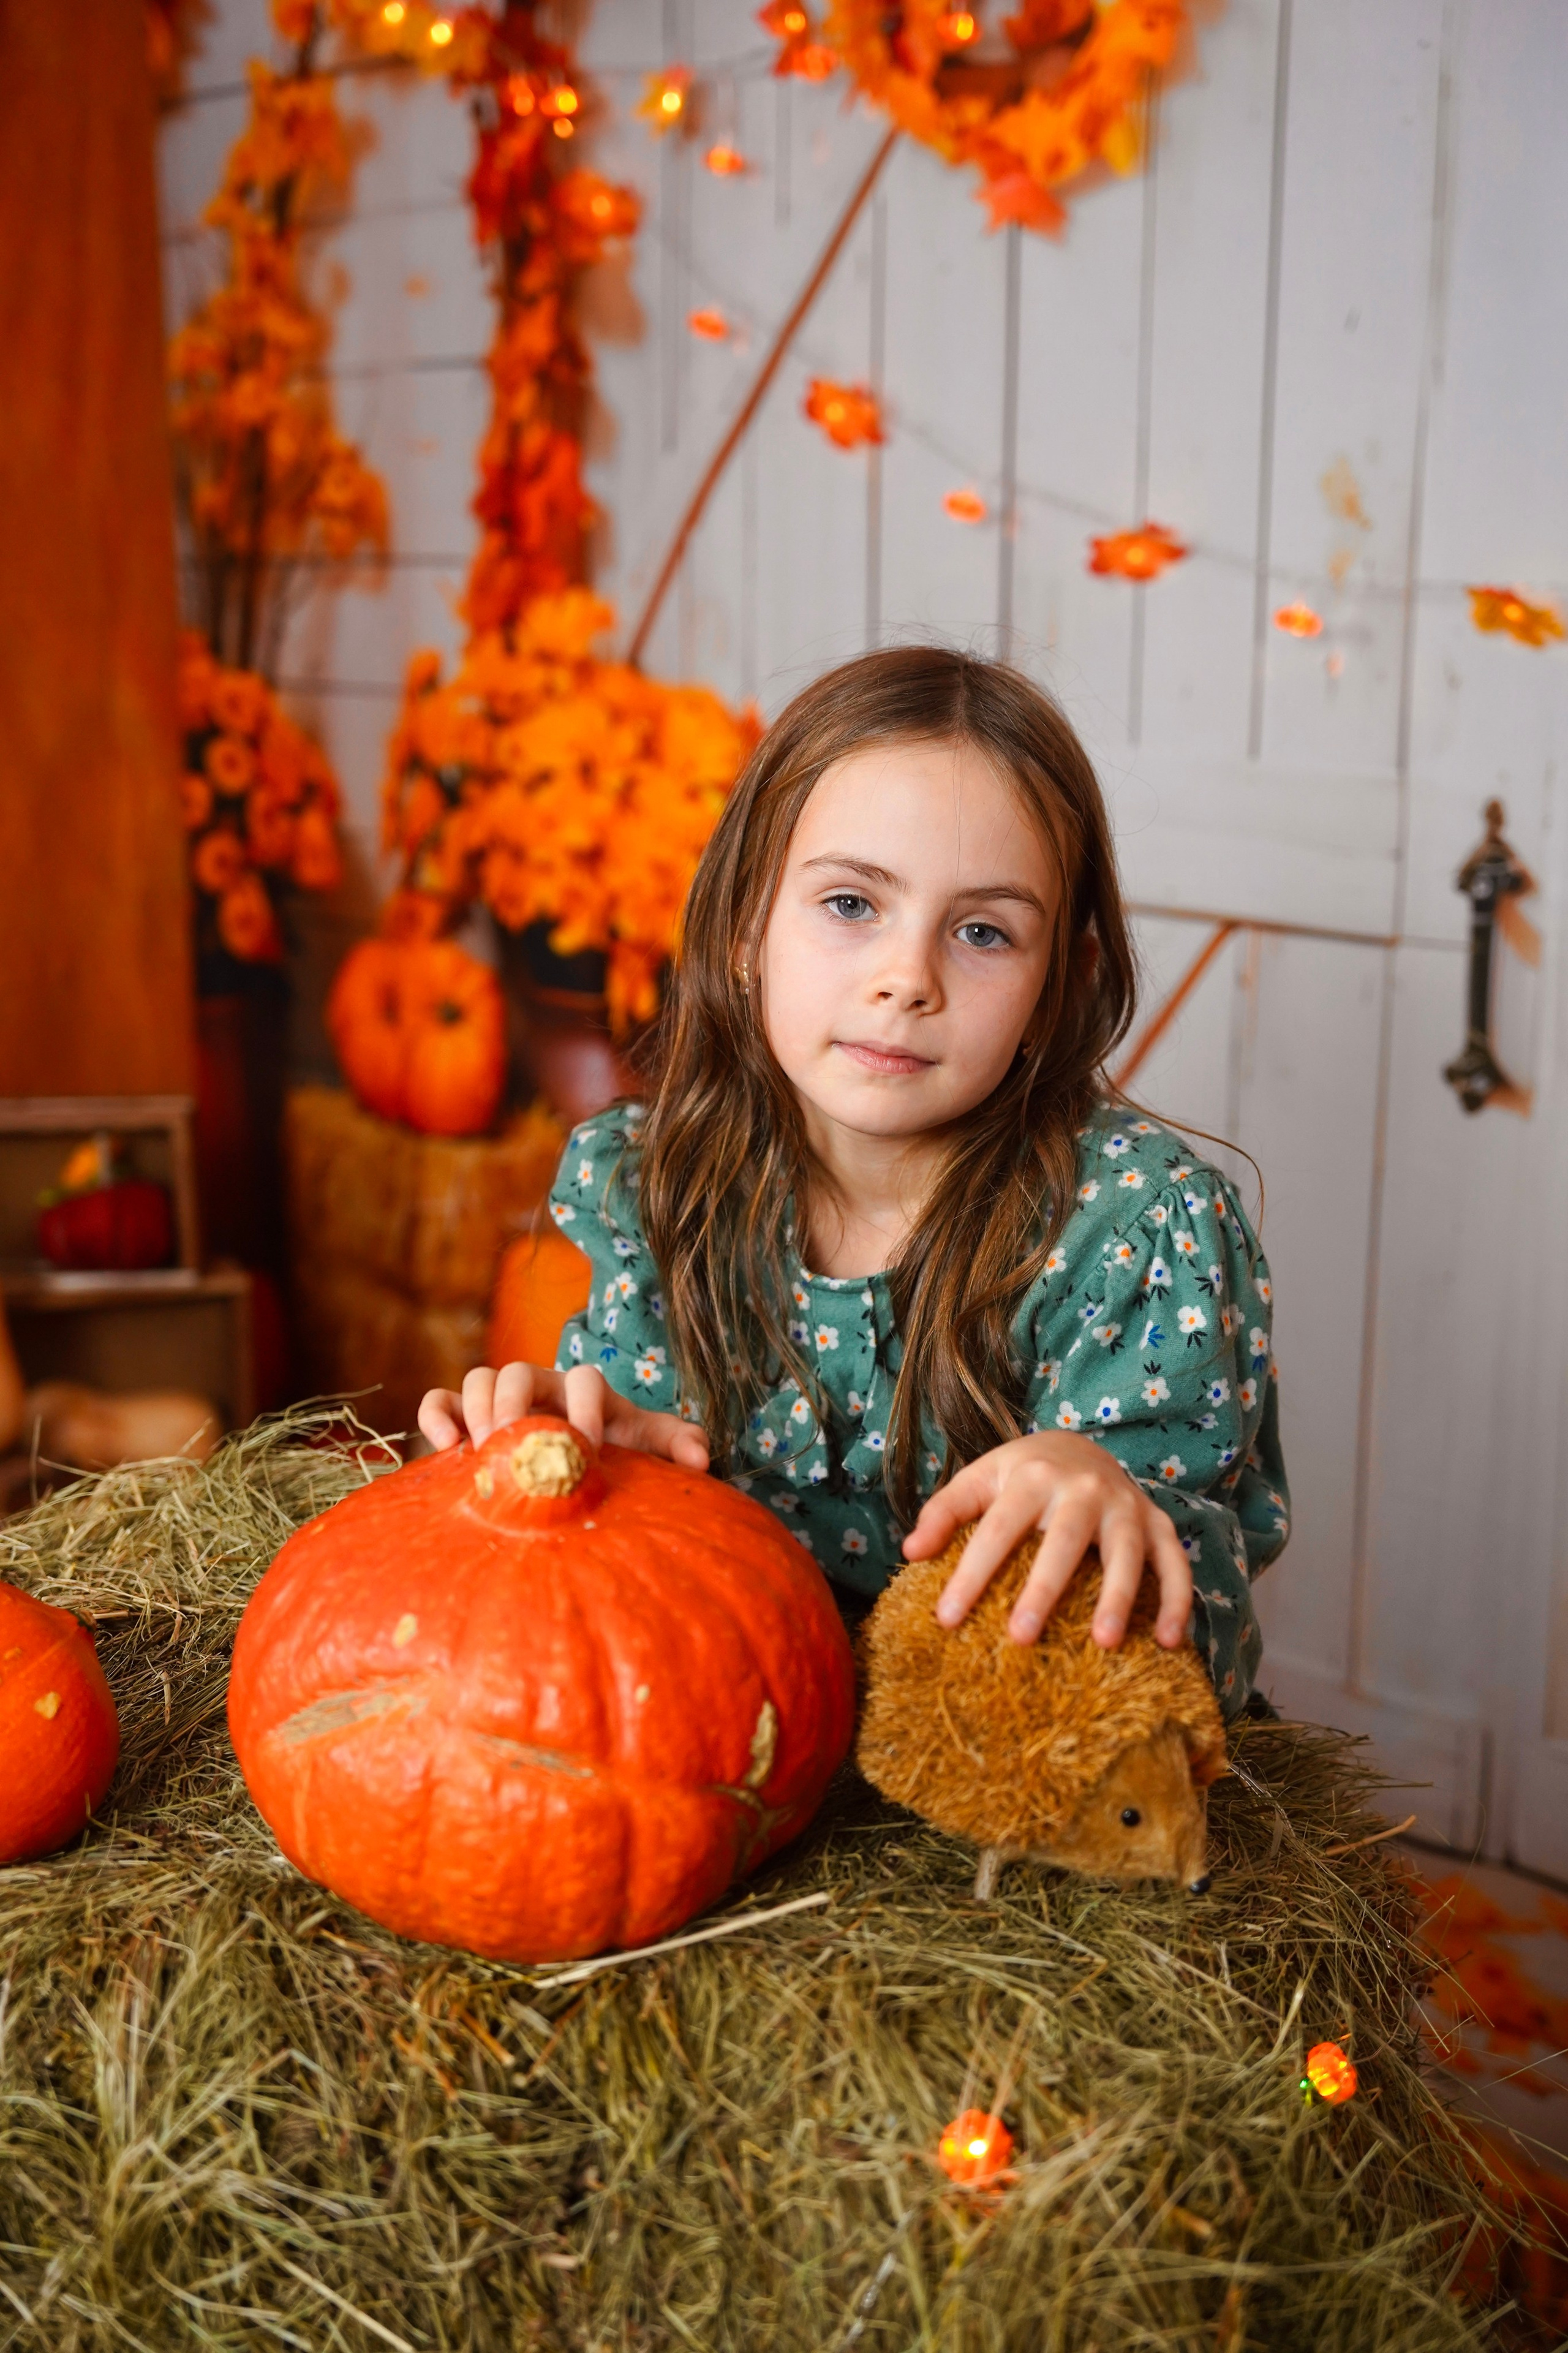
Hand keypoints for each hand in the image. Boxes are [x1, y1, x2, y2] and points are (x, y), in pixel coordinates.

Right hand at [417, 1361, 709, 1471]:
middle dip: (518, 1406)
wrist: (568, 1477)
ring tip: (486, 1456)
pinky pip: (440, 1400)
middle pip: (519, 1370)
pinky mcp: (462, 1418)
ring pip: (480, 1378)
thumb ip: (674, 1445)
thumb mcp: (645, 1450)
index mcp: (585, 1392)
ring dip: (480, 1412)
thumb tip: (701, 1459)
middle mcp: (540, 1387)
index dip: (585, 1409)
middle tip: (520, 1450)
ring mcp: (498, 1399)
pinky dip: (437, 1415)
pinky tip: (444, 1448)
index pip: (584, 1379)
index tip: (587, 1449)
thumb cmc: (610, 1458)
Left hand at [901, 1430, 1190, 1650]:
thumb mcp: (979, 1480)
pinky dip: (1178, 1601)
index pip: (996, 1529)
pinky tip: (1170, 1642)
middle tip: (1021, 1638)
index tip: (946, 1620)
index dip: (971, 1574)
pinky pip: (1176, 1563)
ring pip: (1128, 1551)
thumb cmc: (1020, 1476)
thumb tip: (910, 1553)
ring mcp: (1126, 1505)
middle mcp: (1084, 1487)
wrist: (1081, 1444)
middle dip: (1044, 1588)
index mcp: (1032, 1476)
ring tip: (1103, 1644)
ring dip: (1119, 1597)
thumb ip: (944, 1513)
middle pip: (1065, 1540)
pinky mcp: (1159, 1523)